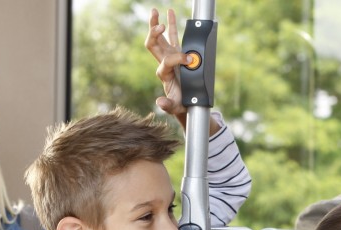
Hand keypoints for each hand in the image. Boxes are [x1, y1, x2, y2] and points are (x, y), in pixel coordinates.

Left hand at [144, 8, 188, 125]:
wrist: (185, 102)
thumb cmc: (180, 104)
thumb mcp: (175, 107)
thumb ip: (167, 105)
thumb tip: (159, 101)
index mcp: (164, 73)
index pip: (166, 60)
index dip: (177, 58)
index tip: (188, 60)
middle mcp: (164, 62)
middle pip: (153, 44)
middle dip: (153, 33)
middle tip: (159, 26)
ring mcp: (169, 56)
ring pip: (160, 37)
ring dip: (156, 23)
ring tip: (154, 11)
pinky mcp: (176, 53)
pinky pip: (172, 35)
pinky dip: (170, 23)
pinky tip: (169, 12)